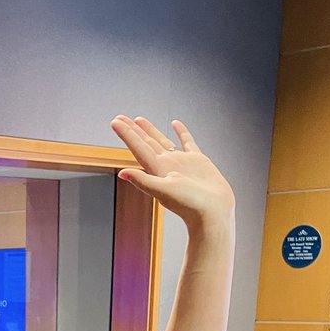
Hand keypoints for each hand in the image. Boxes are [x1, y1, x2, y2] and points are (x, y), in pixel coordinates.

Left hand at [110, 116, 234, 228]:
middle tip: (120, 118)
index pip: (138, 148)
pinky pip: (187, 142)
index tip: (115, 122)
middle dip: (133, 131)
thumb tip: (122, 174)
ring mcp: (181, 162)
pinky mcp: (197, 160)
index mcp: (157, 170)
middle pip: (145, 143)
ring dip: (150, 130)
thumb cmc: (190, 204)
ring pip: (162, 140)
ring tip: (138, 120)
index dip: (126, 134)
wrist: (213, 212)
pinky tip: (175, 124)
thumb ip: (143, 181)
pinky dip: (181, 132)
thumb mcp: (163, 190)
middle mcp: (166, 165)